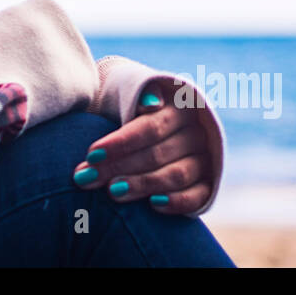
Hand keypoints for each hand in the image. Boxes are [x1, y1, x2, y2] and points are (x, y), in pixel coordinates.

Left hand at [72, 78, 214, 213]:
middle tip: (87, 177)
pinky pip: (197, 197)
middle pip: (158, 153)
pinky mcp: (208, 185)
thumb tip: (150, 104)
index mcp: (179, 106)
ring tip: (112, 191)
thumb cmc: (131, 106)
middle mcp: (196, 132)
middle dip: (119, 166)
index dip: (120, 142)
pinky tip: (153, 204)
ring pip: (176, 175)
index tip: (91, 154)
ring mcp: (204, 159)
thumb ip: (139, 94)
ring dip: (142, 185)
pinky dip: (177, 202)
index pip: (151, 127)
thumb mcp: (130, 89)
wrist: (146, 126)